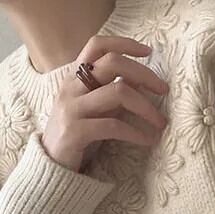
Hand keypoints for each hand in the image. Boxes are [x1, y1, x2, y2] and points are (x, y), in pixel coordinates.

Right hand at [41, 35, 169, 172]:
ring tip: (161, 123)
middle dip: (144, 74)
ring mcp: (71, 109)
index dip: (124, 43)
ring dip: (146, 107)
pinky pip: (113, 125)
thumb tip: (142, 81)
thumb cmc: (76, 139)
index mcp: (73, 78)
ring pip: (118, 92)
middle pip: (113, 63)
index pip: (97, 45)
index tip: (149, 52)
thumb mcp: (94, 111)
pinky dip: (136, 133)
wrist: (50, 170)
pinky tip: (147, 141)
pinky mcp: (75, 132)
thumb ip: (111, 93)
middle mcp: (70, 88)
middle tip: (164, 90)